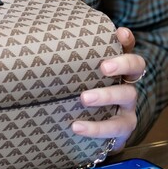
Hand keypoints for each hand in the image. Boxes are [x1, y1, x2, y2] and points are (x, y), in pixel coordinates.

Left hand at [71, 27, 145, 152]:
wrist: (88, 135)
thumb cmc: (78, 97)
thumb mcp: (75, 78)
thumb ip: (65, 62)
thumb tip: (31, 35)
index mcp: (116, 67)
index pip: (127, 48)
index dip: (127, 40)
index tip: (120, 33)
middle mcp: (126, 82)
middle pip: (136, 66)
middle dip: (123, 64)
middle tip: (104, 67)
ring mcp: (128, 106)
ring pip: (127, 95)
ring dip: (106, 95)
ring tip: (84, 98)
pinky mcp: (123, 128)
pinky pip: (115, 127)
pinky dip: (96, 128)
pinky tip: (77, 126)